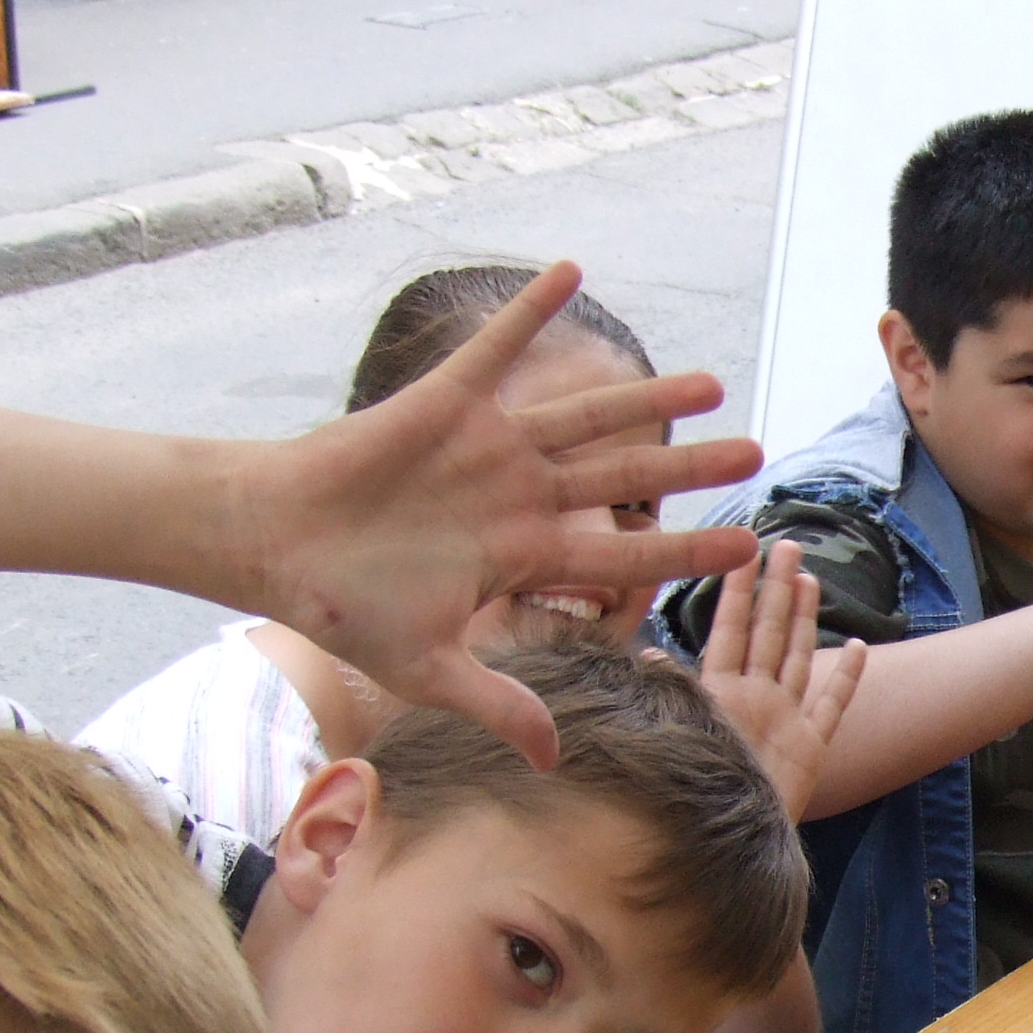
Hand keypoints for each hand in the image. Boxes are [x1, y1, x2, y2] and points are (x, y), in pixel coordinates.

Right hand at [242, 263, 765, 767]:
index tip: (745, 547)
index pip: (623, 551)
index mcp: (522, 554)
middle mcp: (518, 496)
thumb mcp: (427, 669)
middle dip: (690, 466)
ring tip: (711, 385)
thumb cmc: (343, 607)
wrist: (272, 545)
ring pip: (584, 415)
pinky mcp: (443, 402)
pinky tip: (574, 271)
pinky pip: (496, 347)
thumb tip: (552, 762)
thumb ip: (496, 705)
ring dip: (646, 398)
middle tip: (759, 453)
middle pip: (625, 476)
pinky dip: (530, 310)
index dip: (683, 548)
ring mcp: (486, 447)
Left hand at [694, 537, 866, 819]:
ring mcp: (784, 719)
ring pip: (797, 657)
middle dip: (777, 589)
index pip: (730, 628)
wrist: (725, 847)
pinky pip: (832, 706)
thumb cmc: (693, 794)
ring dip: (804, 620)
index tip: (743, 550)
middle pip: (768, 632)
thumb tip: (648, 657)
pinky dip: (846, 678)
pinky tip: (857, 647)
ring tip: (810, 580)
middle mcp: (753, 698)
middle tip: (788, 546)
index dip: (738, 590)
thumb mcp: (678, 739)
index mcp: (719, 692)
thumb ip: (673, 697)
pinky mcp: (810, 746)